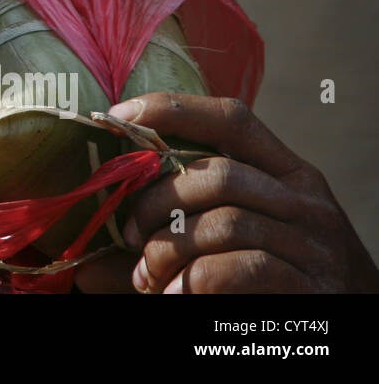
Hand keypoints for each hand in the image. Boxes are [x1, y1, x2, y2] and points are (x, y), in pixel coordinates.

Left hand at [73, 92, 378, 292]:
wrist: (356, 329)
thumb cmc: (283, 281)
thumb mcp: (241, 241)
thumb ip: (176, 237)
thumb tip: (85, 267)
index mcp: (288, 173)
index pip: (232, 118)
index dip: (172, 108)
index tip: (117, 115)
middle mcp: (305, 200)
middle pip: (216, 174)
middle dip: (156, 200)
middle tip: (128, 234)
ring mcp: (313, 244)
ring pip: (223, 223)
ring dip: (169, 249)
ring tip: (148, 277)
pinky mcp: (311, 287)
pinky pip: (240, 269)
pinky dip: (196, 281)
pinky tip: (175, 295)